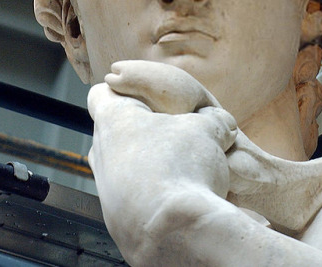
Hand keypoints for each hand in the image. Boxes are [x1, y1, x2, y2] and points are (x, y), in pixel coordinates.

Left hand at [87, 61, 238, 263]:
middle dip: (140, 129)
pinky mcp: (116, 221)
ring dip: (144, 163)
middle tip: (171, 132)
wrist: (179, 232)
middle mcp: (101, 153)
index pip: (100, 93)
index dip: (122, 89)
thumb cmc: (185, 168)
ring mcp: (105, 190)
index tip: (142, 94)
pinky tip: (175, 196)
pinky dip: (148, 193)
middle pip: (113, 131)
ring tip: (178, 168)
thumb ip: (211, 119)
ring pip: (121, 166)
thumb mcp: (209, 129)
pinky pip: (129, 197)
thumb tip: (220, 121)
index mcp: (114, 120)